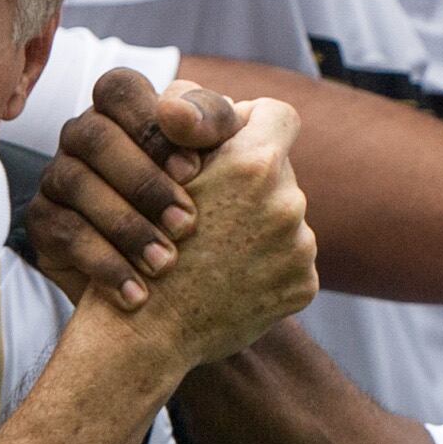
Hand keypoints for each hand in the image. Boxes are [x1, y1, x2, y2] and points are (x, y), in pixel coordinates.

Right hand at [25, 67, 231, 316]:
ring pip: (75, 181)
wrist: (173, 290)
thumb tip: (197, 112)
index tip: (196, 169)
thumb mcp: (224, 168)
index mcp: (125, 110)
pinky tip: (139, 293)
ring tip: (168, 263)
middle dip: (144, 180)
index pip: (121, 88)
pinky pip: (64, 233)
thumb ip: (219, 130)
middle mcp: (86, 134)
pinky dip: (106, 264)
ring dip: (126, 225)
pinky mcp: (44, 221)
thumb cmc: (208, 210)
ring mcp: (59, 175)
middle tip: (189, 223)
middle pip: (95, 134)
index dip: (152, 123)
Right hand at [141, 97, 318, 369]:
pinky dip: (265, 266)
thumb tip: (239, 112)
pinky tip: (229, 279)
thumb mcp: (161, 172)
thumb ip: (203, 134)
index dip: (252, 121)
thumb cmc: (139, 243)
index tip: (230, 140)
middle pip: (278, 170)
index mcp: (254, 164)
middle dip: (249, 182)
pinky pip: (290, 259)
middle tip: (208, 210)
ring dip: (256, 226)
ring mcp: (300, 245)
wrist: (145, 331)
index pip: (277, 114)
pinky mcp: (303, 283)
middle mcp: (287, 200)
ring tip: (214, 251)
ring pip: (283, 216)